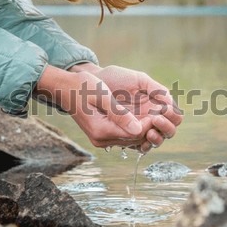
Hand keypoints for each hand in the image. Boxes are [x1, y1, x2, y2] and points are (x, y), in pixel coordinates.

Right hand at [35, 65, 149, 147]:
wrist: (65, 89)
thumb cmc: (83, 87)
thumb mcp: (102, 95)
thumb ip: (119, 113)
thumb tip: (138, 128)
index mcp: (101, 130)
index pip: (134, 133)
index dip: (149, 123)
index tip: (159, 109)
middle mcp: (101, 140)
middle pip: (134, 139)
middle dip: (149, 127)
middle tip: (160, 111)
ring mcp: (101, 140)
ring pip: (131, 139)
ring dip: (143, 128)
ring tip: (153, 112)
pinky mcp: (103, 136)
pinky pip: (124, 136)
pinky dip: (134, 127)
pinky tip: (141, 115)